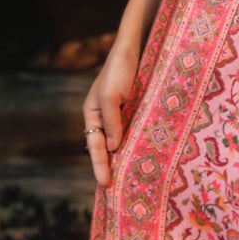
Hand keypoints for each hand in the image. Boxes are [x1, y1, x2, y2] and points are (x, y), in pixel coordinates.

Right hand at [83, 37, 138, 188]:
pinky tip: (146, 155)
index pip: (95, 146)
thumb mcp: (111, 96)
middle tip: (118, 191)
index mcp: (92, 114)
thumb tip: (114, 148)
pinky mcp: (136, 110)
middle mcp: (105, 117)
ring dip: (126, 158)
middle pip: (107, 148)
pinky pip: (135, 132)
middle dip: (111, 167)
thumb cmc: (118, 70)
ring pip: (122, 142)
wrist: (134, 48)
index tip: (105, 184)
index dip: (100, 166)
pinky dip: (138, 144)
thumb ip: (112, 122)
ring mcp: (121, 115)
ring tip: (133, 180)